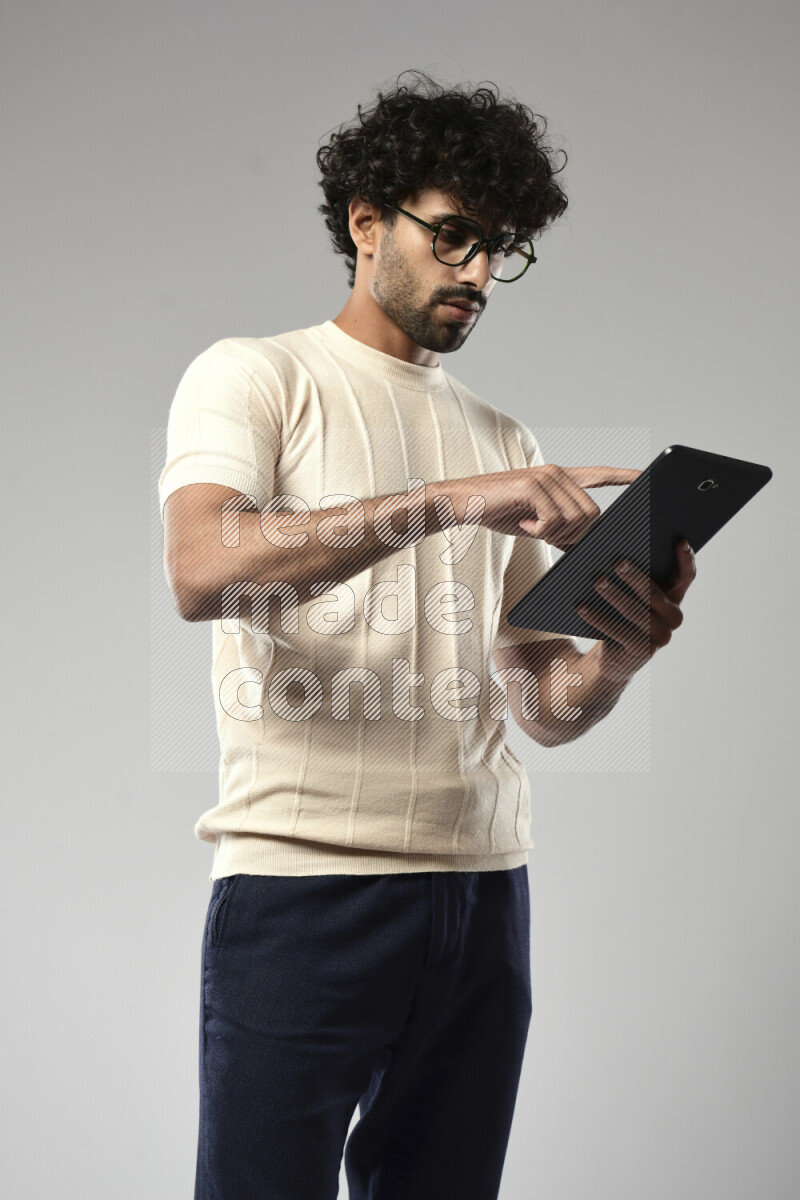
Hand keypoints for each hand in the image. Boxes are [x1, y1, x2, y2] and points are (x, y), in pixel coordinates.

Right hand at [451, 463, 642, 546]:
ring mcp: (546, 477)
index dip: (624, 476)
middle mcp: (557, 473)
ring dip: (553, 533)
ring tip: (531, 526)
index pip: (600, 474)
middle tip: (544, 534)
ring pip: (575, 519)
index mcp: (560, 480)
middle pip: (591, 514)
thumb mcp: (535, 523)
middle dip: (572, 535)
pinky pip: (554, 520)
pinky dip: (539, 531)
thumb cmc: (497, 512)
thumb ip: (561, 529)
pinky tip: (523, 523)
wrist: (462, 503)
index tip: (645, 476)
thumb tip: (581, 547)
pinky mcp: (532, 485)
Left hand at [576, 538, 696, 681]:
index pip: (686, 575)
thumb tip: (612, 544)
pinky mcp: (642, 651)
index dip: (686, 558)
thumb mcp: (631, 594)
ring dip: (614, 595)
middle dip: (635, 577)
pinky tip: (582, 607)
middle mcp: (673, 618)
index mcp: (674, 597)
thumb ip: (633, 572)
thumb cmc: (620, 615)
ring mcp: (661, 637)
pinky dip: (598, 618)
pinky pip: (619, 631)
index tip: (679, 541)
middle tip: (617, 562)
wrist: (614, 657)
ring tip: (597, 581)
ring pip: (635, 612)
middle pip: (654, 593)